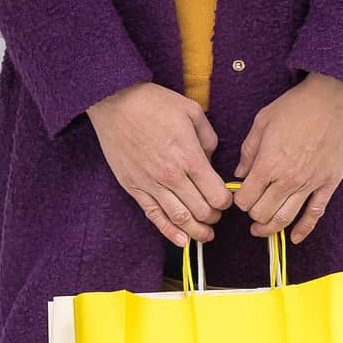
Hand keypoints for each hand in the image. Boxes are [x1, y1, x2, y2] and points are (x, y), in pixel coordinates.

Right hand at [86, 81, 232, 246]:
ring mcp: (151, 184)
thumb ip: (208, 137)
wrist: (115, 102)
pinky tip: (181, 240)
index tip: (227, 199)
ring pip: (179, 219)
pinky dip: (169, 232)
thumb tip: (211, 159)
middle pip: (201, 210)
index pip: (216, 194)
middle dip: (214, 216)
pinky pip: (154, 217)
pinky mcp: (134, 188)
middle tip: (217, 214)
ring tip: (206, 234)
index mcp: (189, 156)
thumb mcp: (192, 110)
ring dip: (197, 231)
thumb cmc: (154, 103)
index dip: (226, 201)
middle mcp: (171, 175)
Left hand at [230, 73, 342, 244]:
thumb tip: (240, 173)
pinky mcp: (328, 184)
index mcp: (268, 162)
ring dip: (270, 228)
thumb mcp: (263, 120)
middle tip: (251, 209)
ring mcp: (310, 183)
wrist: (334, 98)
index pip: (245, 199)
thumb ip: (249, 150)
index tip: (240, 196)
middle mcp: (287, 178)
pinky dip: (304, 230)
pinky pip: (315, 214)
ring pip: (285, 218)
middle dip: (252, 215)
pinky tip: (294, 238)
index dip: (238, 201)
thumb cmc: (297, 105)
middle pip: (263, 213)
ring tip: (262, 229)